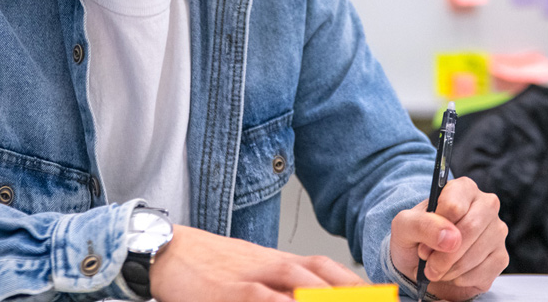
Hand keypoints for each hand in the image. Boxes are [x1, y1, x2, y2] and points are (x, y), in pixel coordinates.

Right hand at [149, 224, 365, 301]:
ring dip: (326, 299)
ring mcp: (253, 277)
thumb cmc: (210, 267)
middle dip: (351, 295)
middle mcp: (273, 265)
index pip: (328, 269)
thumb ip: (281, 284)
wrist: (168, 250)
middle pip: (322, 279)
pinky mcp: (230, 292)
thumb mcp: (251, 269)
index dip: (357, 283)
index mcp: (280, 260)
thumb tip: (310, 294)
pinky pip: (262, 299)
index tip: (379, 297)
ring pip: (299, 286)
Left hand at [389, 177, 508, 300]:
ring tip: (437, 268)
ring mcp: (497, 232)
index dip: (435, 229)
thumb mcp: (405, 225)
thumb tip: (450, 238)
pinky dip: (461, 279)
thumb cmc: (415, 236)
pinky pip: (483, 273)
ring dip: (449, 269)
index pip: (454, 205)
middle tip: (428, 265)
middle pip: (470, 228)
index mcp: (462, 189)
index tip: (423, 244)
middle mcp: (485, 206)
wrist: (422, 261)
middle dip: (443, 255)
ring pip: (476, 254)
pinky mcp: (501, 257)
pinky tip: (452, 273)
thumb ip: (421, 224)